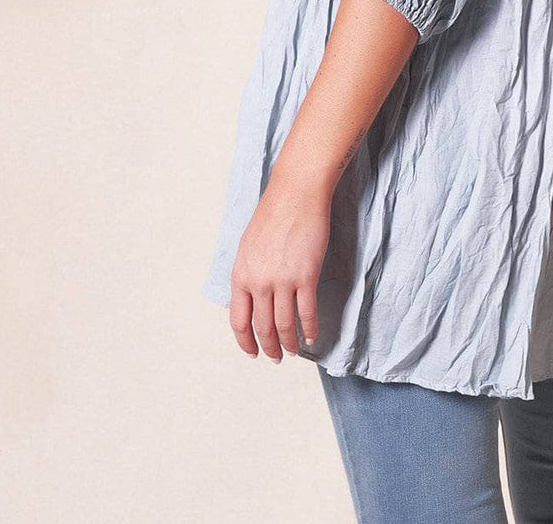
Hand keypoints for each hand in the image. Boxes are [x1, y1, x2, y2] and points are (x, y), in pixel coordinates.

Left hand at [228, 174, 330, 363]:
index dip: (246, 341)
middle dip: (269, 347)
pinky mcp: (306, 276)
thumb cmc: (274, 214)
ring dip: (290, 343)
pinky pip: (307, 312)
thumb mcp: (248, 246)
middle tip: (276, 358)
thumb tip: (252, 296)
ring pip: (285, 325)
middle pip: (262, 327)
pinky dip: (310, 328)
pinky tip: (313, 336)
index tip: (253, 352)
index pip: (239, 320)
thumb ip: (249, 273)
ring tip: (295, 351)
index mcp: (241, 275)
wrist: (295, 194)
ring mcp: (282, 280)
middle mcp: (259, 282)